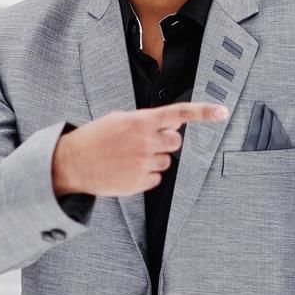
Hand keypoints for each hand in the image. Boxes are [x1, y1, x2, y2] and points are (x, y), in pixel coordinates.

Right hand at [53, 101, 229, 197]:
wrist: (72, 163)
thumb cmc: (96, 139)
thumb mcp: (118, 119)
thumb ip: (146, 120)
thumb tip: (173, 123)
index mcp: (140, 121)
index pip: (178, 114)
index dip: (203, 112)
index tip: (222, 111)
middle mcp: (144, 141)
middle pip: (175, 141)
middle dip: (165, 142)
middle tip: (145, 143)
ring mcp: (143, 163)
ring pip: (166, 161)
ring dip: (153, 159)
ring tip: (129, 158)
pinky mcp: (140, 182)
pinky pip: (156, 178)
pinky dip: (146, 175)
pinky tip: (127, 170)